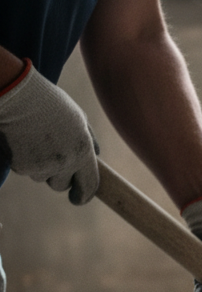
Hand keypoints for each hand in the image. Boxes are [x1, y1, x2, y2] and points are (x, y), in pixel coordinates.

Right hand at [0, 61, 99, 203]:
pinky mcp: (20, 165)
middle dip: (57, 176)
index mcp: (83, 151)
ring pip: (41, 177)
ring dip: (39, 166)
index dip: (84, 196)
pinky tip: (21, 139)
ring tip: (34, 139)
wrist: (15, 92)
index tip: (77, 199)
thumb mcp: (77, 117)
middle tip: (49, 155)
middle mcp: (65, 162)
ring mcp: (42, 165)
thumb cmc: (48, 102)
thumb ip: (89, 139)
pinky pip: (24, 169)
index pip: (89, 185)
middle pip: (61, 185)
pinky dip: (22, 159)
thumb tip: (97, 156)